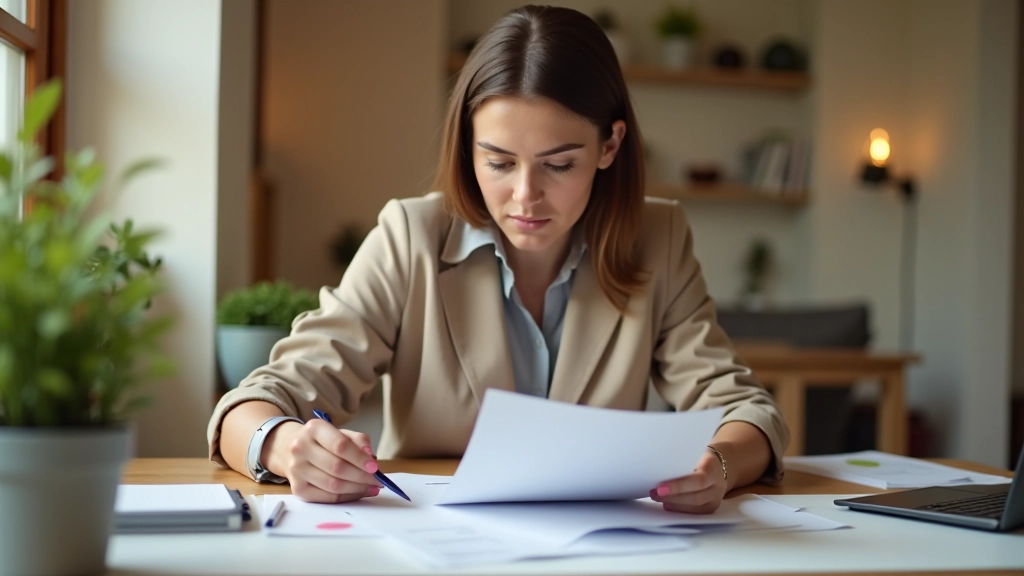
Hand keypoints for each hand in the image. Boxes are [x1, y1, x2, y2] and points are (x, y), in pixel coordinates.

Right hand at [265, 419, 382, 502]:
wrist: (289, 449)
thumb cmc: (322, 441)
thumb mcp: (340, 432)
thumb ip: (359, 441)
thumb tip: (370, 457)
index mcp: (314, 429)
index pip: (340, 446)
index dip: (360, 458)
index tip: (375, 467)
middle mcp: (301, 448)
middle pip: (337, 468)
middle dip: (362, 476)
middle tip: (377, 480)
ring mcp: (296, 470)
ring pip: (333, 485)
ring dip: (357, 489)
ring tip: (371, 487)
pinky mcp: (297, 489)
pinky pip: (327, 498)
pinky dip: (347, 497)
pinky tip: (358, 493)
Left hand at [649, 448, 727, 513]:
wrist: (717, 465)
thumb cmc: (699, 457)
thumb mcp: (693, 453)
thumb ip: (680, 461)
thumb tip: (657, 468)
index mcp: (713, 467)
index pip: (698, 480)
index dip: (679, 486)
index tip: (660, 487)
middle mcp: (718, 485)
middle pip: (696, 497)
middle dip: (672, 497)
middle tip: (654, 493)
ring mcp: (716, 498)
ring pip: (695, 506)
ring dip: (673, 504)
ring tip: (657, 497)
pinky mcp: (712, 507)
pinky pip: (696, 513)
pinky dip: (680, 509)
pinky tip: (667, 504)